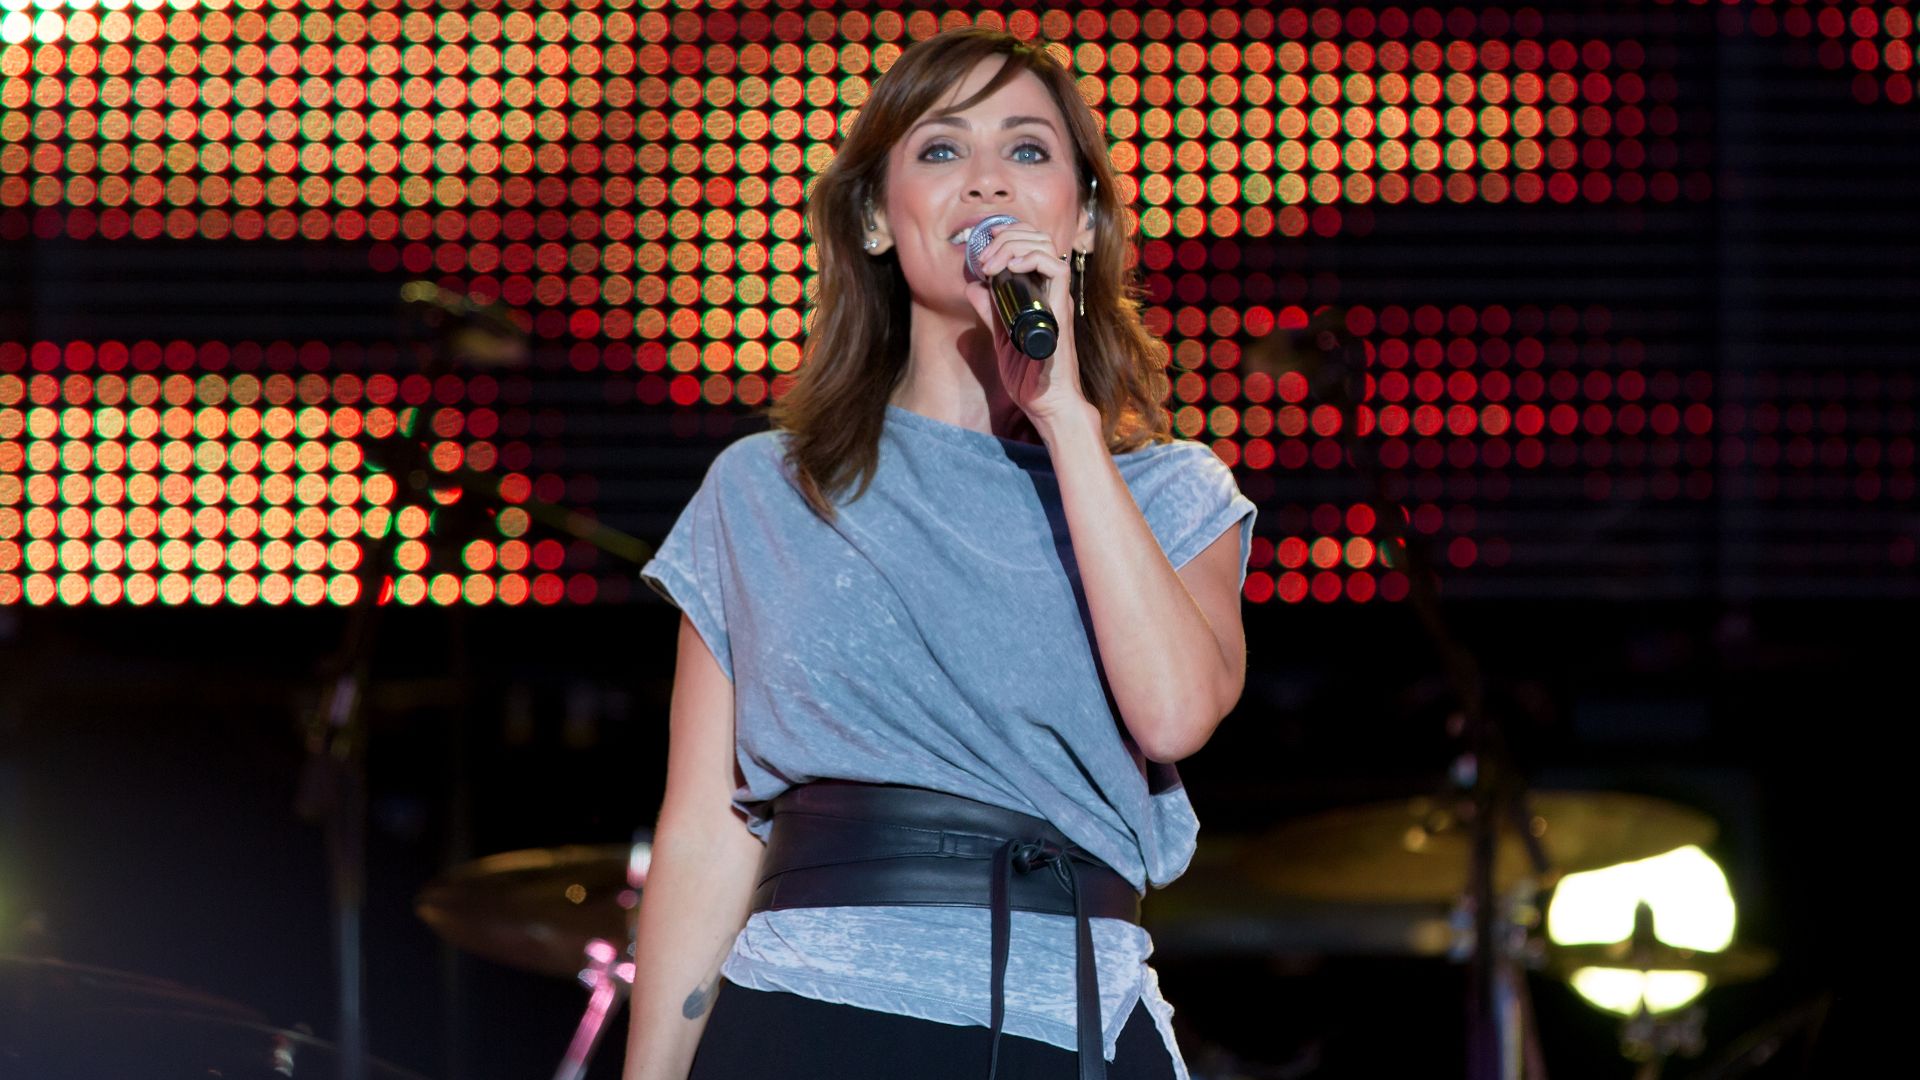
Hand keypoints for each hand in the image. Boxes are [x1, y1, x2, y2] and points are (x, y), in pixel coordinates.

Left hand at [962, 221, 1088, 431]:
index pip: (1032, 245)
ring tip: (992, 265)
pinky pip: (1057, 269)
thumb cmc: (1029, 376)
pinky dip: (1032, 258)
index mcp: (1040, 293)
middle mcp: (1052, 291)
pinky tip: (1011, 268)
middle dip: (1007, 237)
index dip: (1009, 235)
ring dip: (1013, 246)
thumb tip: (973, 286)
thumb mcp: (1001, 336)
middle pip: (1038, 238)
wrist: (1046, 404)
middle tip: (985, 259)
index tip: (985, 245)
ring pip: (1045, 246)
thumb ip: (990, 311)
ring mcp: (1057, 299)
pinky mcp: (1061, 311)